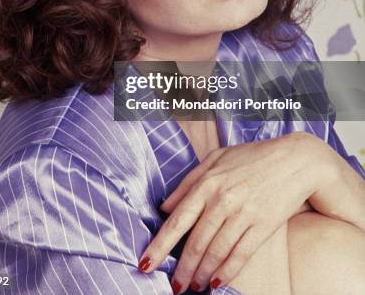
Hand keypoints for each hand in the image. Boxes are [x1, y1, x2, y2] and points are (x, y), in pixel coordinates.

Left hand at [138, 131, 328, 292]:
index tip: (145, 263)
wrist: (295, 159)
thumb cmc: (251, 157)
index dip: (159, 245)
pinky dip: (227, 271)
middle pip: (195, 242)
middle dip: (181, 268)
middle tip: (173, 286)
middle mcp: (222, 199)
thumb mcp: (215, 159)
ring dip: (201, 273)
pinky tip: (216, 282)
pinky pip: (241, 254)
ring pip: (216, 252)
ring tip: (193, 286)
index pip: (177, 220)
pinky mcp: (263, 225)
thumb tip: (164, 206)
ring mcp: (243, 213)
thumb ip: (188, 181)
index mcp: (207, 182)